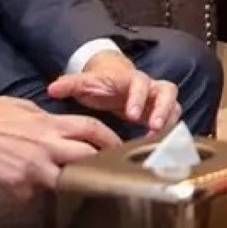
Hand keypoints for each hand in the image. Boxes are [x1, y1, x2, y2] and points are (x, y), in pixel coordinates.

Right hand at [0, 95, 121, 199]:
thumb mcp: (23, 107)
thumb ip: (46, 118)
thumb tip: (57, 125)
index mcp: (49, 123)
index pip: (91, 129)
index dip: (109, 138)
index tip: (120, 147)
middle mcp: (45, 146)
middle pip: (86, 158)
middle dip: (96, 165)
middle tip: (101, 170)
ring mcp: (31, 168)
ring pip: (62, 181)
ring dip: (59, 180)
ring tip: (46, 174)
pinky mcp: (15, 186)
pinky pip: (31, 194)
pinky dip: (27, 190)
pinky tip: (14, 179)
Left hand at [47, 50, 180, 136]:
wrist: (115, 80)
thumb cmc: (101, 84)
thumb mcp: (86, 83)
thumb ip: (70, 85)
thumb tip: (52, 89)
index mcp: (132, 79)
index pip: (140, 83)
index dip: (138, 98)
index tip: (131, 115)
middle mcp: (151, 87)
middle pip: (168, 92)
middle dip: (162, 110)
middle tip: (153, 128)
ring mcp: (159, 100)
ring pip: (175, 107)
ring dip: (168, 123)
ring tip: (158, 142)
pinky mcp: (162, 114)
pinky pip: (173, 121)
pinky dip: (169, 133)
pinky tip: (159, 148)